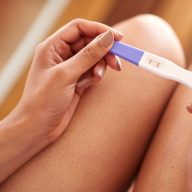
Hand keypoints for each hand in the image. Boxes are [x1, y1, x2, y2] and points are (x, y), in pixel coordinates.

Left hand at [11, 19, 122, 142]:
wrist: (38, 128)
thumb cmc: (43, 101)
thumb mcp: (66, 75)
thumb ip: (88, 55)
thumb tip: (108, 38)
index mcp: (52, 47)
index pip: (79, 28)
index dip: (99, 30)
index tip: (118, 38)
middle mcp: (61, 55)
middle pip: (89, 43)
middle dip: (104, 52)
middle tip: (116, 62)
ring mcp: (70, 68)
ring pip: (94, 58)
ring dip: (100, 67)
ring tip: (97, 78)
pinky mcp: (77, 81)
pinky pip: (93, 72)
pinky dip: (95, 77)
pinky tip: (87, 86)